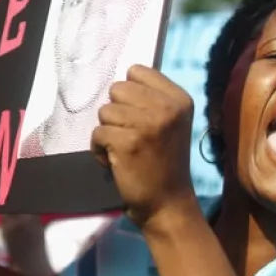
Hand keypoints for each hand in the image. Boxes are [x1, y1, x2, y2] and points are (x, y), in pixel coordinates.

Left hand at [91, 65, 196, 228]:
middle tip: (131, 135)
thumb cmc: (165, 162)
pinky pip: (97, 133)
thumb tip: (120, 83)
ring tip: (125, 150)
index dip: (129, 95)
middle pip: (117, 89)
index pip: (136, 71)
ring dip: (108, 132)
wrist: (167, 203)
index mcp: (179, 98)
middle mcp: (166, 107)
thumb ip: (152, 99)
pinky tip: (116, 162)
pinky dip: (99, 149)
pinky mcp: (126, 142)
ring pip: (104, 111)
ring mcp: (147, 124)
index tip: (138, 117)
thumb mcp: (171, 123)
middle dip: (117, 113)